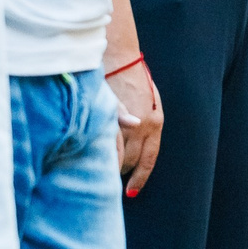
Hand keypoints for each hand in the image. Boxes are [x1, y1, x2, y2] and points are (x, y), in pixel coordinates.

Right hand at [108, 57, 162, 196]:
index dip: (140, 178)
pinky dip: (99, 150)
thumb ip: (145, 122)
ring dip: (109, 161)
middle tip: (109, 175)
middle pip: (131, 159)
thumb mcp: (149, 100)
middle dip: (121, 170)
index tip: (131, 191)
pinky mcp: (109, 116)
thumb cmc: (132, 77)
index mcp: (156, 122)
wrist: (119, 57)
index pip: (149, 159)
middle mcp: (144, 125)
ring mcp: (126, 121)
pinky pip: (105, 141)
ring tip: (97, 166)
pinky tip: (91, 154)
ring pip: (117, 153)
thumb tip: (137, 139)